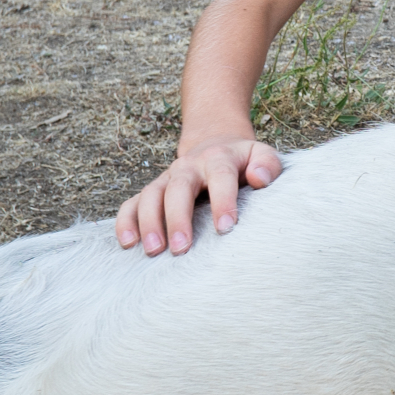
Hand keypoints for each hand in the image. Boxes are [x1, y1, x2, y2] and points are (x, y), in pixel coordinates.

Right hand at [115, 136, 281, 255]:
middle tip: (181, 249)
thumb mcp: (262, 154)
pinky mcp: (153, 190)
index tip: (226, 228)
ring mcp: (168, 178)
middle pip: (178, 188)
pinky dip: (126, 222)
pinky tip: (128, 244)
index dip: (222, 201)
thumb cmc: (244, 160)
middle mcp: (189, 166)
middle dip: (178, 218)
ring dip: (149, 223)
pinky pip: (132, 203)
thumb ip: (268, 165)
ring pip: (151, 195)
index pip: (221, 177)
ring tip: (154, 251)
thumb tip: (259, 178)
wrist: (216, 143)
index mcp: (219, 158)